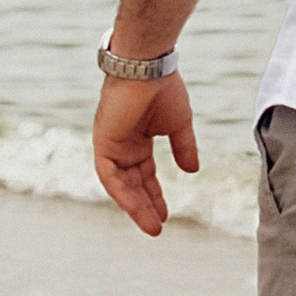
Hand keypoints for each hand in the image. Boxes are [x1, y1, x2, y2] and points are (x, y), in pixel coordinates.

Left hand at [93, 71, 199, 236]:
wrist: (149, 69)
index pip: (144, 174)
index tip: (166, 214)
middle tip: (158, 227)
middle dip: (146, 206)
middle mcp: (122, 145)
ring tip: (152, 226)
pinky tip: (136, 208)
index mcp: (137, 140)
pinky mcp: (103, 143)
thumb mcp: (179, 125)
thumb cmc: (164, 89)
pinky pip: (110, 176)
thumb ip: (184, 148)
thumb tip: (192, 171)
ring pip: (121, 185)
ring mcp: (111, 145)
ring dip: (135, 206)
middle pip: (133, 183)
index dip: (154, 194)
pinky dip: (122, 193)